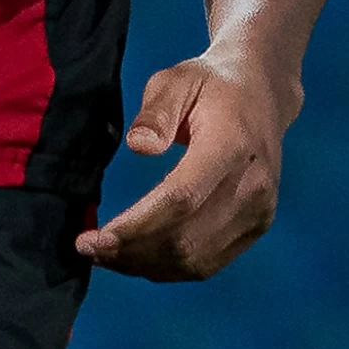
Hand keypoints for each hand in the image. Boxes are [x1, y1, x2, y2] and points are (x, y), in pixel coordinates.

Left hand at [77, 55, 292, 280]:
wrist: (261, 94)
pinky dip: (166, 269)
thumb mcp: (177, 80)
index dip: (137, 225)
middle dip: (131, 251)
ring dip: (144, 266)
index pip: (182, 198)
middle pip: (186, 238)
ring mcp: (259, 211)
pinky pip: (207, 264)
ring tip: (104, 256)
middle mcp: (253, 185)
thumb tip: (139, 145)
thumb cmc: (210, 85)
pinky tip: (136, 259)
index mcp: (233, 145)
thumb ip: (157, 110)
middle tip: (87, 247)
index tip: (96, 237)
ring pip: (194, 260)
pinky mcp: (256, 227)